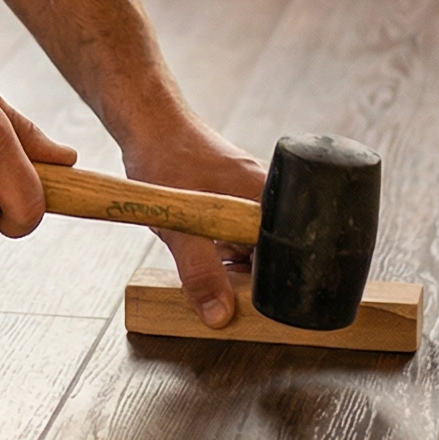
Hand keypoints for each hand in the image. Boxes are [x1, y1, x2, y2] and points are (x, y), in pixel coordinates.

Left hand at [120, 114, 268, 326]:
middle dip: (247, 274)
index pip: (290, 256)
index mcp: (269, 199)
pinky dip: (220, 244)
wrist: (149, 123)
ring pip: (253, 246)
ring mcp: (252, 195)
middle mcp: (267, 196)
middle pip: (274, 255)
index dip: (274, 286)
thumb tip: (220, 316)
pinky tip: (200, 237)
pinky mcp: (235, 195)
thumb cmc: (166, 159)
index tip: (254, 304)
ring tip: (202, 245)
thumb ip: (200, 272)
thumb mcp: (180, 225)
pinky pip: (238, 232)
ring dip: (229, 258)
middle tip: (216, 270)